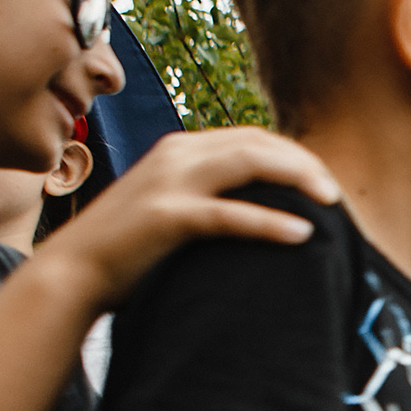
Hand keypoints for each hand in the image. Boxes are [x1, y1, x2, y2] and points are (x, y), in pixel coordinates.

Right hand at [32, 127, 341, 310]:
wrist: (74, 272)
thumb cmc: (128, 252)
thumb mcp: (171, 210)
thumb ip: (206, 199)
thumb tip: (256, 211)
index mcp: (180, 150)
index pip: (251, 138)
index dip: (293, 156)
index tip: (322, 182)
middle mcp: (176, 154)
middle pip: (258, 143)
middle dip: (303, 163)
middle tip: (336, 194)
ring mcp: (170, 182)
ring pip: (249, 164)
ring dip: (297, 179)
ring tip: (331, 205)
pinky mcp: (167, 216)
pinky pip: (231, 214)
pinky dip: (271, 222)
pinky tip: (302, 235)